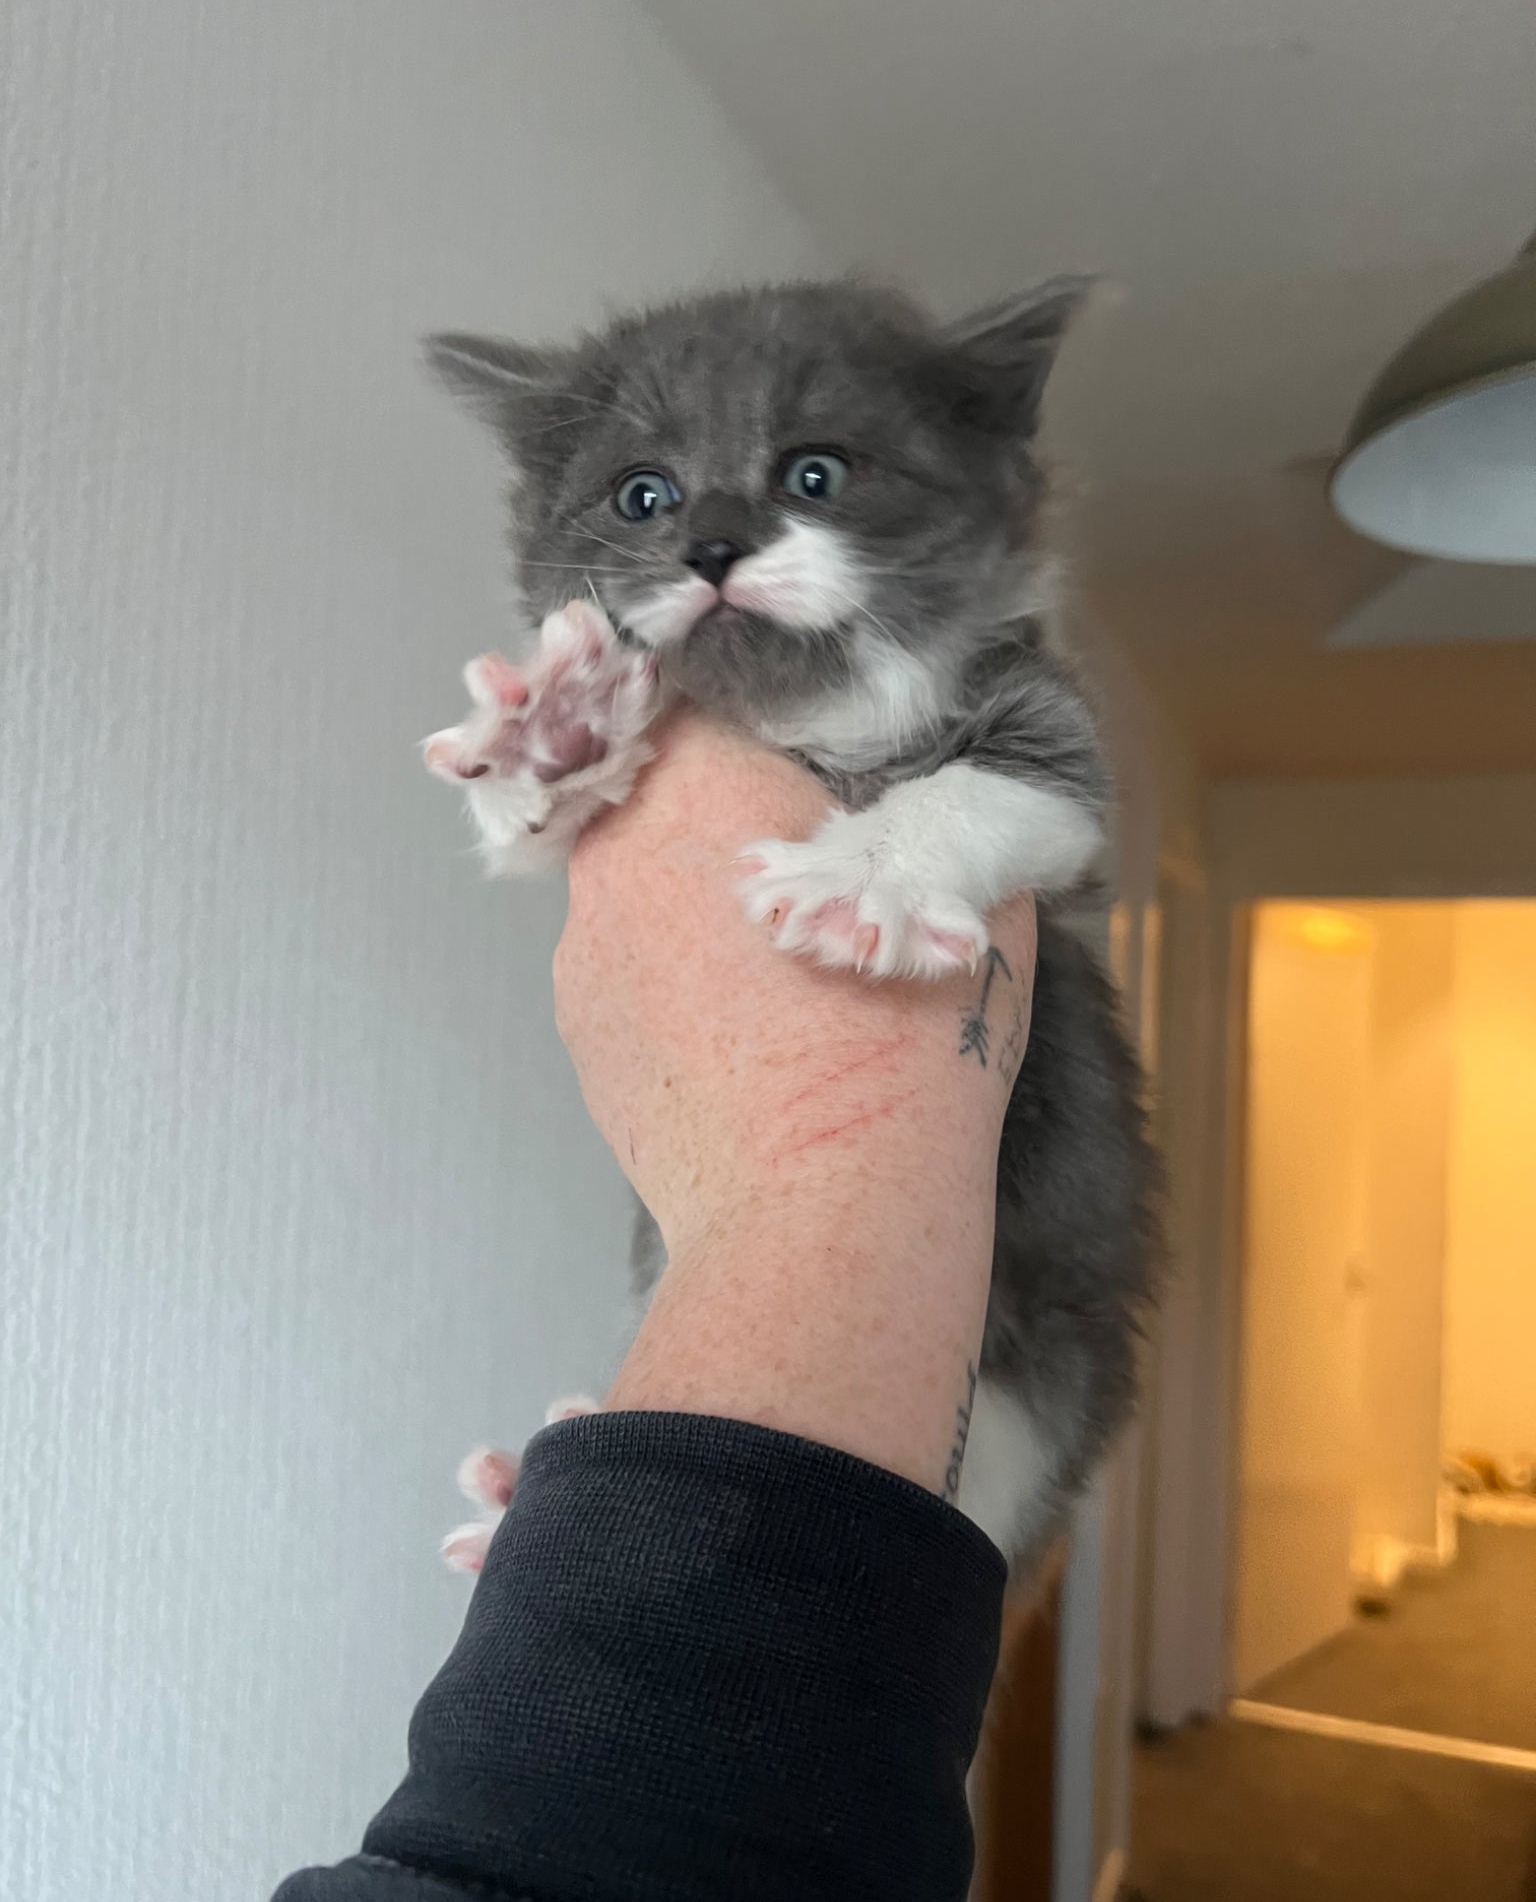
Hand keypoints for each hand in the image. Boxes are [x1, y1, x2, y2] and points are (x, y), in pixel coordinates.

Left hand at [553, 711, 1037, 1492]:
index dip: (758, 706)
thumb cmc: (901, 1044)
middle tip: (816, 862)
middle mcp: (615, 850)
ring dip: (700, 895)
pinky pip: (630, 964)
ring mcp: (581, 946)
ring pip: (642, 878)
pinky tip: (745, 1030)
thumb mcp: (967, 892)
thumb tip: (928, 775)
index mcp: (699, 782)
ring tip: (785, 967)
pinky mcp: (578, 1030)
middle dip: (730, 808)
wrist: (821, 1218)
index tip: (806, 746)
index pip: (698, 683)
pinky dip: (677, 975)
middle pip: (664, 782)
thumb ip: (937, 805)